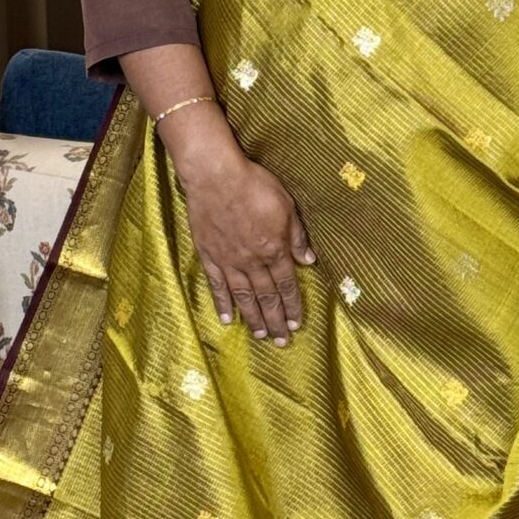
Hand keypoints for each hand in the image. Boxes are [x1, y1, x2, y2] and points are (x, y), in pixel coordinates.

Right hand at [162, 107, 314, 344]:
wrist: (215, 176)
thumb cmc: (254, 185)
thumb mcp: (286, 206)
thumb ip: (297, 236)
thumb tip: (309, 260)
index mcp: (274, 249)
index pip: (287, 284)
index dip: (293, 306)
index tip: (297, 324)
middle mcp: (253, 261)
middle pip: (267, 297)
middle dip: (276, 321)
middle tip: (282, 341)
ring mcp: (229, 260)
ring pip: (244, 297)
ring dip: (254, 318)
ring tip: (261, 335)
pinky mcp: (209, 255)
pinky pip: (217, 286)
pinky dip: (222, 304)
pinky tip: (227, 319)